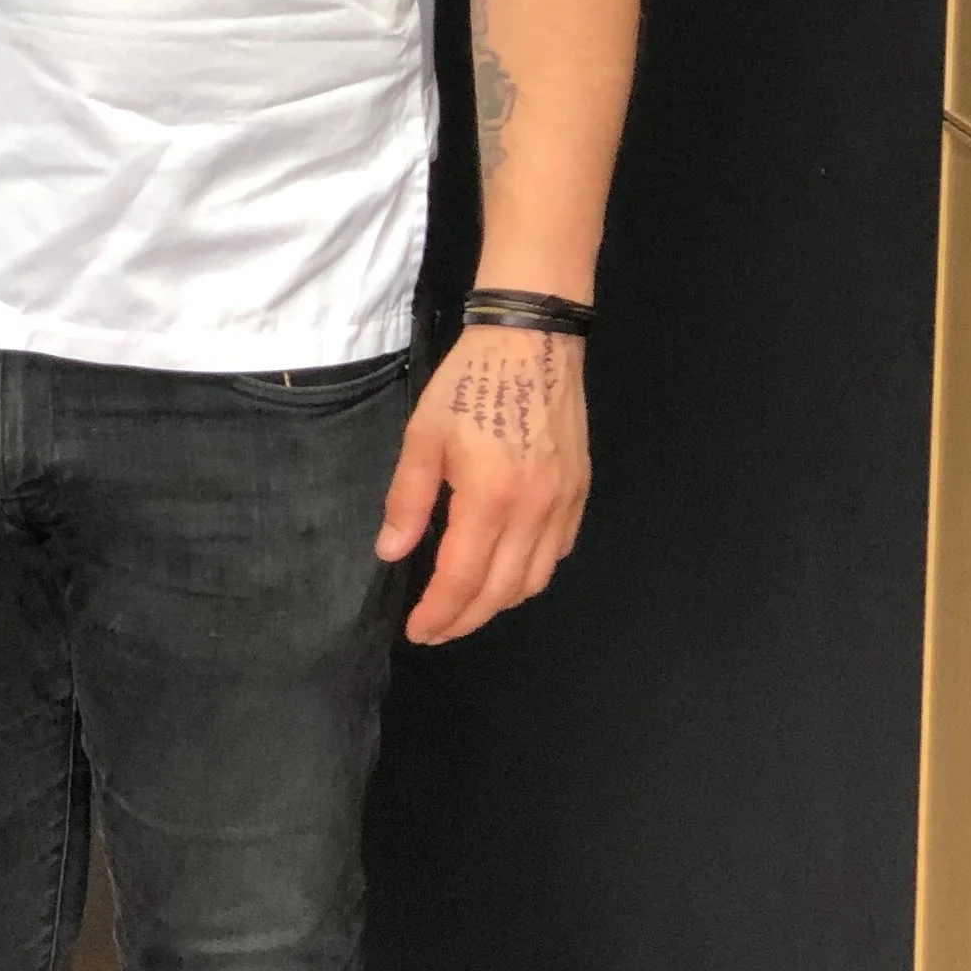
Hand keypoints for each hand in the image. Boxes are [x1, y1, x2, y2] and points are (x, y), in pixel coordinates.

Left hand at [378, 324, 588, 641]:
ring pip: (535, 579)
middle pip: (501, 592)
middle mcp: (534, 510)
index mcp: (490, 498)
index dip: (439, 613)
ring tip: (467, 606)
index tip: (418, 630)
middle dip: (465, 619)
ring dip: (499, 602)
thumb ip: (407, 499)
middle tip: (436, 629)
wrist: (533, 340)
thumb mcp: (424, 436)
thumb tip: (391, 551)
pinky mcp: (579, 491)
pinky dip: (531, 572)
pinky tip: (507, 569)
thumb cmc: (471, 381)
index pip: (463, 579)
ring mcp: (564, 503)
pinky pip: (558, 551)